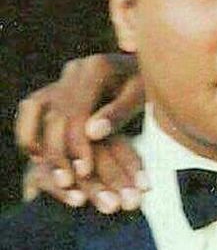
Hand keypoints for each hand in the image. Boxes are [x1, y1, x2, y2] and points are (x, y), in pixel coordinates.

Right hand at [16, 54, 146, 210]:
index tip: (84, 171)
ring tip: (55, 175)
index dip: (77, 144)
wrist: (147, 72)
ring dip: (43, 145)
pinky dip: (32, 132)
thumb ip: (118, 113)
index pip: (77, 112)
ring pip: (38, 112)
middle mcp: (75, 70)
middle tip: (68, 181)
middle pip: (55, 115)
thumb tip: (92, 132)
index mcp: (97, 68)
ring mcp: (64, 76)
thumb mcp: (142, 97)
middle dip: (59, 151)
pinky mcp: (58, 87)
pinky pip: (33, 109)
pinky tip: (40, 158)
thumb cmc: (151, 86)